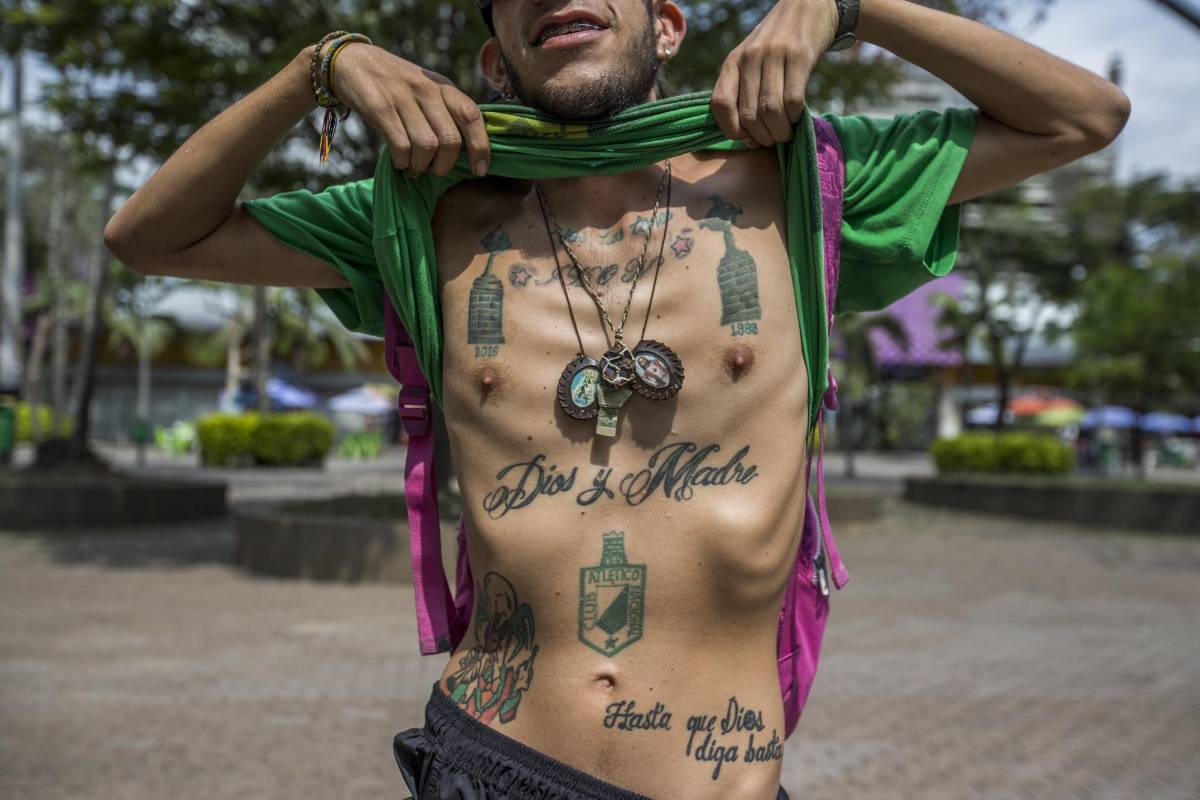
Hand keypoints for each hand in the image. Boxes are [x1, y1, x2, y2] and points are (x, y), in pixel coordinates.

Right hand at [322, 43, 490, 176]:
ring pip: (427, 147)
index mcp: (443, 86)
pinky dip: (402, 162)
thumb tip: (470, 150)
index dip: (481, 146)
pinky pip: (401, 147)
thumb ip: (447, 111)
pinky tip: (399, 161)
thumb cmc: (396, 84)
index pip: (472, 116)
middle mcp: (426, 90)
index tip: (480, 169)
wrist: (353, 61)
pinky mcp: (380, 109)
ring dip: (421, 166)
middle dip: (444, 165)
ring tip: (414, 167)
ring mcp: (402, 98)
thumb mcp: (427, 88)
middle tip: (434, 170)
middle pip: (450, 140)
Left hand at [710, 0, 839, 147]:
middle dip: (761, 137)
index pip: (719, 104)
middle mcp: (749, 58)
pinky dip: (795, 116)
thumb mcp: (750, 60)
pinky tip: (797, 116)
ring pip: (770, 110)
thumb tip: (745, 136)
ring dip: (779, 131)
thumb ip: (742, 90)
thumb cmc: (776, 44)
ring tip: (785, 133)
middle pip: (748, 114)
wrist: (808, 7)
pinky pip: (793, 99)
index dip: (732, 129)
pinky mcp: (800, 56)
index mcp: (732, 62)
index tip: (748, 138)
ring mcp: (774, 55)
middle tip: (772, 139)